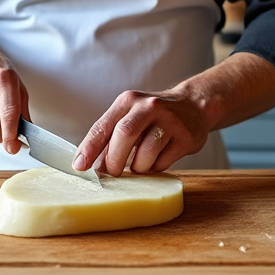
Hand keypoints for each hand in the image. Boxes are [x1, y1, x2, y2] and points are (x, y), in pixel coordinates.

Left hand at [74, 89, 208, 175]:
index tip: (80, 166)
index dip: (89, 148)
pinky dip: (154, 167)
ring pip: (145, 154)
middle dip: (114, 160)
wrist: (194, 106)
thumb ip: (110, 136)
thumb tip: (89, 164)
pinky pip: (163, 163)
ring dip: (137, 167)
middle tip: (111, 173)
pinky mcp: (185, 138)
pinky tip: (157, 159)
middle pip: (124, 135)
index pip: (103, 126)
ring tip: (140, 164)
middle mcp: (148, 107)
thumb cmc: (153, 116)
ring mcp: (169, 121)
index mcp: (128, 101)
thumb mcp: (130, 115)